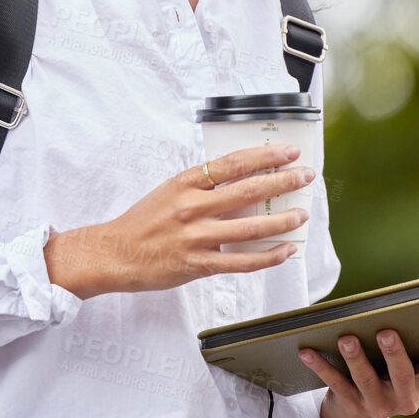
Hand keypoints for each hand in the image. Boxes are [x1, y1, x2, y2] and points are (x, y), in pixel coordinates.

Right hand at [43, 144, 314, 297]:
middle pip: (248, 190)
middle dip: (282, 181)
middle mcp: (192, 207)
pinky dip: (267, 257)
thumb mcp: (169, 192)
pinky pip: (240, 262)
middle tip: (305, 176)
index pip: (233, 163)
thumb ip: (203, 188)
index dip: (265, 156)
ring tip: (301, 215)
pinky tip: (284, 251)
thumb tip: (244, 182)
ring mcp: (196, 237)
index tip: (288, 152)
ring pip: (249, 228)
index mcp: (185, 183)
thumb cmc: (142, 222)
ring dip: (281, 221)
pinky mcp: (197, 265)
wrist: (113, 253)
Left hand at [301, 327, 418, 417]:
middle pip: (403, 376)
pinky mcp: (351, 407)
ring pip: (366, 380)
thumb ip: (415, 346)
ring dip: (356, 358)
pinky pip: (335, 384)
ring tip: (346, 338)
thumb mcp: (405, 365)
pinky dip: (321, 365)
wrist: (353, 415)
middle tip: (386, 331)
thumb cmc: (385, 374)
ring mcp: (378, 406)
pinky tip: (307, 350)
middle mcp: (405, 398)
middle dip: (395, 354)